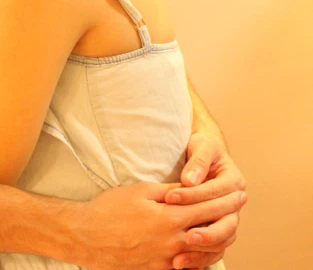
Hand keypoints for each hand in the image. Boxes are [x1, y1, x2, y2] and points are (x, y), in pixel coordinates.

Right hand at [72, 179, 244, 269]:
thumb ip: (170, 191)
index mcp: (169, 218)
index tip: (239, 192)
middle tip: (239, 205)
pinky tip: (204, 249)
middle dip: (228, 216)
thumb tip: (190, 187)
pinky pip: (186, 268)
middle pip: (211, 231)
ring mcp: (166, 261)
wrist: (87, 236)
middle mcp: (172, 242)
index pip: (207, 207)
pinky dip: (199, 257)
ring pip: (203, 253)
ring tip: (227, 226)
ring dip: (219, 239)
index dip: (226, 199)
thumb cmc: (111, 208)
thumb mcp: (142, 191)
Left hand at [165, 133, 246, 269]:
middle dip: (208, 232)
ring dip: (203, 251)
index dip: (193, 195)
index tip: (170, 198)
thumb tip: (190, 180)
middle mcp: (235, 204)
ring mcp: (228, 219)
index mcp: (234, 181)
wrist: (204, 156)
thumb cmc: (202, 149)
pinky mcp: (217, 231)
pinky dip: (201, 259)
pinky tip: (183, 264)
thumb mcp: (201, 146)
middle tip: (188, 237)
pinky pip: (214, 250)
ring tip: (181, 258)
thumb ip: (198, 161)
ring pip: (222, 242)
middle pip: (227, 224)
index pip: (214, 192)